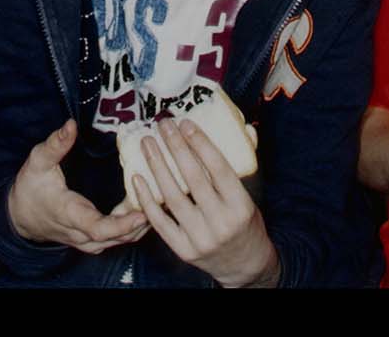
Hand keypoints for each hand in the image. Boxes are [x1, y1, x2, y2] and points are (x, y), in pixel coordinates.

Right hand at [8, 118, 150, 254]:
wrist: (20, 216)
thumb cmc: (30, 188)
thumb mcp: (38, 162)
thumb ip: (55, 144)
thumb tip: (70, 125)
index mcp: (70, 214)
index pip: (99, 228)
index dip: (123, 225)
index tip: (143, 213)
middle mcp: (81, 233)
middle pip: (116, 238)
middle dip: (142, 223)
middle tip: (164, 200)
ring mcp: (87, 240)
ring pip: (119, 241)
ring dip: (140, 225)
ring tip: (161, 202)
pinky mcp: (92, 239)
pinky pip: (116, 238)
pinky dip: (133, 227)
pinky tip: (148, 208)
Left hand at [135, 118, 276, 286]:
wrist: (243, 265)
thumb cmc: (245, 223)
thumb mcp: (250, 197)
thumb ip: (242, 165)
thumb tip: (243, 128)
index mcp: (241, 207)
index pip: (219, 169)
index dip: (201, 144)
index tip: (186, 123)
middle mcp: (221, 223)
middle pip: (193, 179)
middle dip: (176, 148)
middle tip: (163, 125)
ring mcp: (200, 238)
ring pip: (173, 198)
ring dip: (158, 167)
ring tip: (148, 144)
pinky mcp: (183, 250)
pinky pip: (160, 222)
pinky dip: (147, 200)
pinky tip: (138, 178)